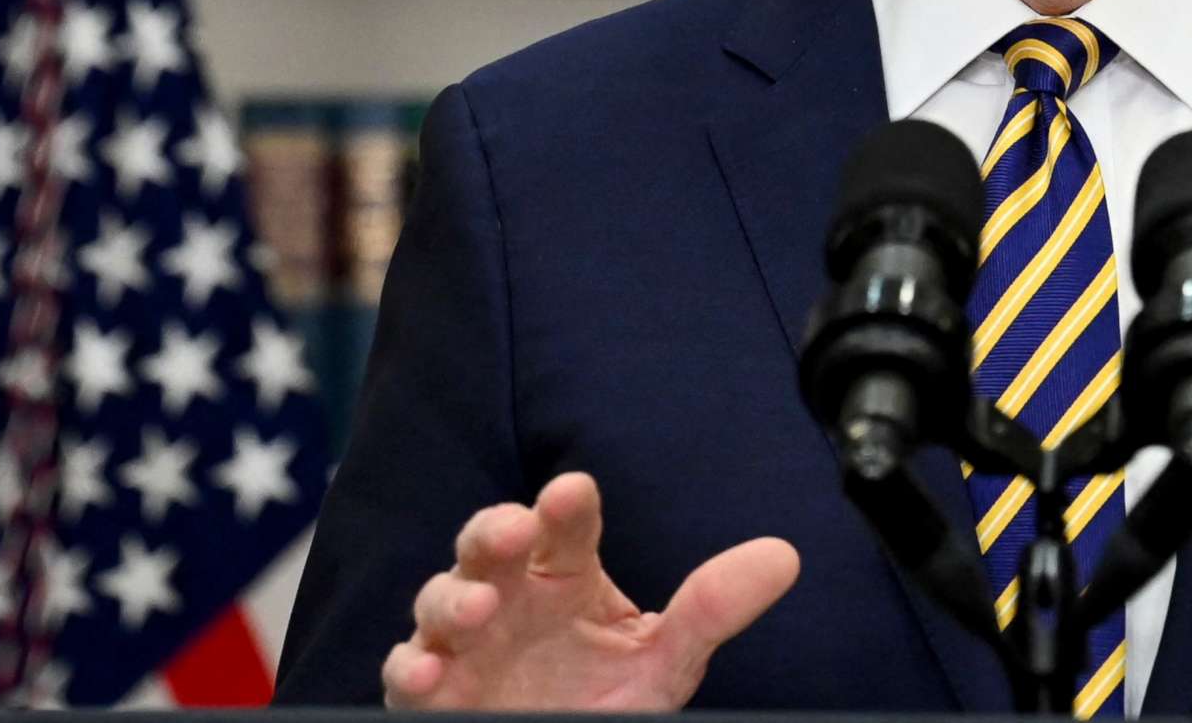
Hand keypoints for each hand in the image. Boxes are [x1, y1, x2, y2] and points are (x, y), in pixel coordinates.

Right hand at [382, 471, 799, 710]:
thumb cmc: (601, 699)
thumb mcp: (664, 662)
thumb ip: (712, 610)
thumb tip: (784, 557)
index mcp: (564, 576)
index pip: (565, 528)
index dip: (565, 507)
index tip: (573, 491)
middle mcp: (509, 597)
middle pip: (488, 544)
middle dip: (492, 530)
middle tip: (513, 529)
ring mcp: (465, 641)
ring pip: (441, 599)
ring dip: (453, 597)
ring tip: (476, 608)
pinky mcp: (432, 690)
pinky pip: (407, 671)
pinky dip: (411, 666)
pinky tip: (428, 670)